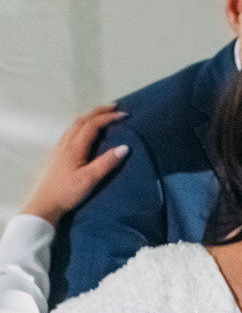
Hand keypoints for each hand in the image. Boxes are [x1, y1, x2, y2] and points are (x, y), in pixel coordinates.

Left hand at [21, 106, 127, 224]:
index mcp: (75, 147)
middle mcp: (66, 144)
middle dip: (98, 112)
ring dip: (89, 117)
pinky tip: (85, 132)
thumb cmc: (68, 192)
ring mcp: (60, 148)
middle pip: (81, 120)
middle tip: (114, 108)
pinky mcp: (57, 155)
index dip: (108, 117)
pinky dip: (82, 125)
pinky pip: (70, 132)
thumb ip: (107, 162)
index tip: (124, 115)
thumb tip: (125, 147)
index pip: (92, 125)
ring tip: (102, 116)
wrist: (45, 203)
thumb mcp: (90, 179)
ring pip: (74, 125)